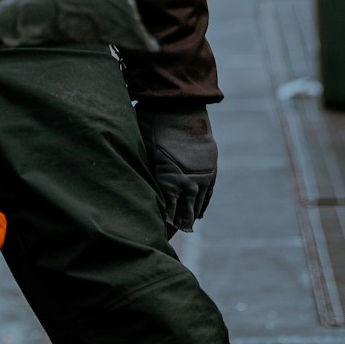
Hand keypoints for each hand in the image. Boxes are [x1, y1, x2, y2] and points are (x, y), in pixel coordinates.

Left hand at [135, 105, 216, 233]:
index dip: (161, 222)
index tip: (156, 232)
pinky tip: (199, 213)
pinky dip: (203, 204)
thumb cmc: (152, 125)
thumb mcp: (141, 150)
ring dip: (191, 217)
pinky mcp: (210, 168)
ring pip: (197, 205)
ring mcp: (201, 177)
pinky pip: (208, 193)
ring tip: (186, 228)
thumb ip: (144, 171)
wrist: (178, 106)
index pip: (164, 211)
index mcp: (166, 181)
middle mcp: (186, 183)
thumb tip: (134, 184)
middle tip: (172, 237)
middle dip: (178, 224)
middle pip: (183, 212)